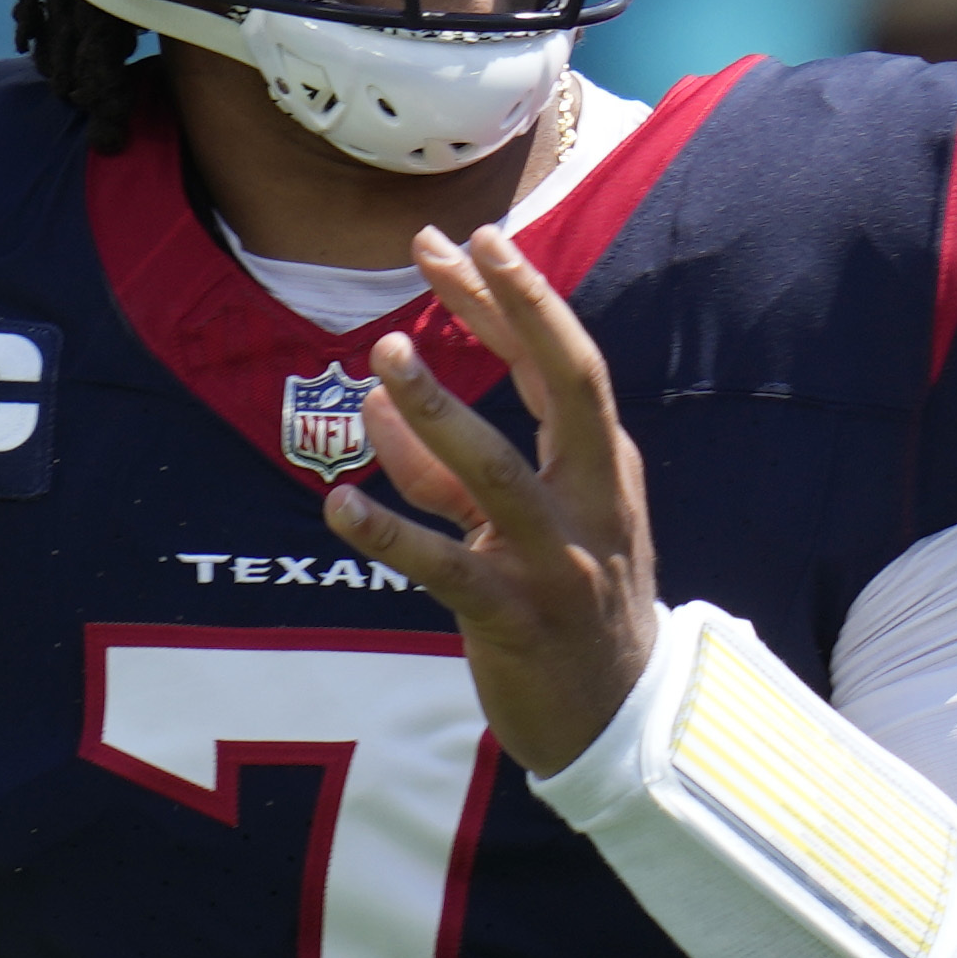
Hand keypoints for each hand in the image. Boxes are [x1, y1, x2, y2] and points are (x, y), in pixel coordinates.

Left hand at [324, 223, 658, 775]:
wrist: (617, 719)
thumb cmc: (566, 603)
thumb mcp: (517, 523)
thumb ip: (444, 467)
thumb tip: (377, 399)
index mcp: (603, 467)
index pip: (565, 362)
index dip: (517, 297)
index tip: (467, 239)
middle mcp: (592, 502)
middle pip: (565, 387)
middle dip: (511, 313)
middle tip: (450, 252)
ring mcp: (558, 561)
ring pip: (498, 473)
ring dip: (439, 413)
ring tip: (384, 356)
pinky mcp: (513, 618)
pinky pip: (444, 569)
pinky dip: (390, 534)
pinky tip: (339, 504)